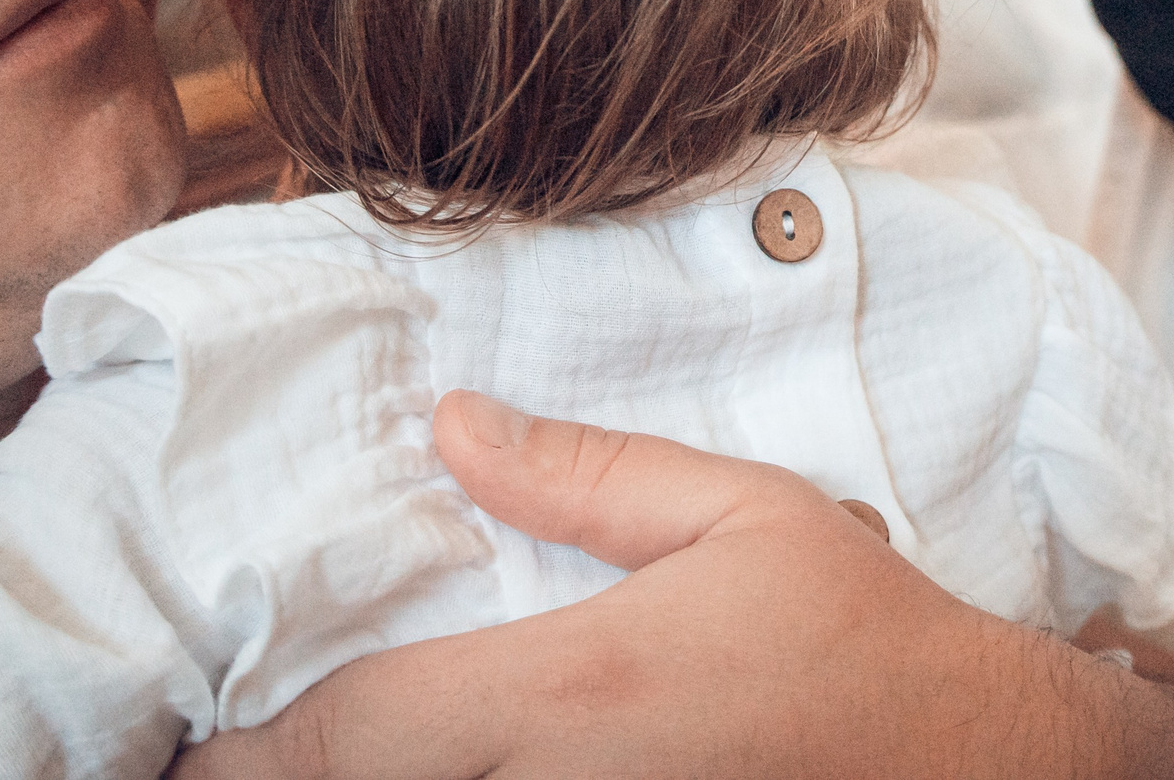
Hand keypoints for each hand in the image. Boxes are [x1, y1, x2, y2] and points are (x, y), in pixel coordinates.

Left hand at [172, 392, 1173, 779]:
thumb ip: (586, 475)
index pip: (355, 730)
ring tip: (310, 749)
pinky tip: (442, 761)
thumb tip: (452, 427)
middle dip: (286, 770)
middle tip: (225, 747)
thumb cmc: (863, 636)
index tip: (196, 731)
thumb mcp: (741, 515)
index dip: (252, 742)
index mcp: (573, 696)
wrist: (978, 766)